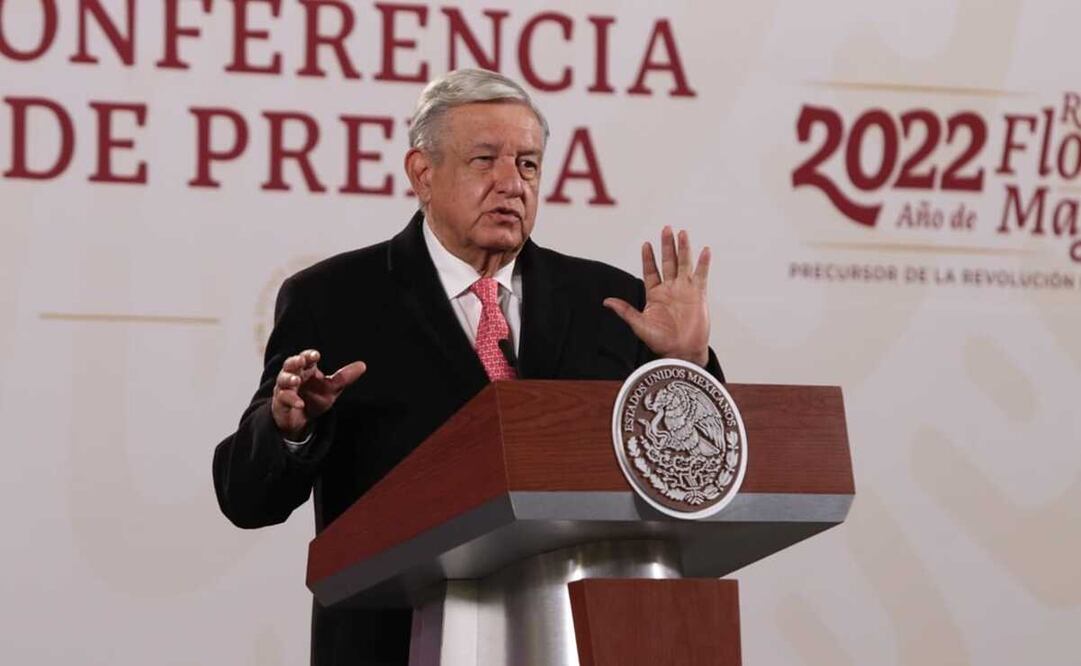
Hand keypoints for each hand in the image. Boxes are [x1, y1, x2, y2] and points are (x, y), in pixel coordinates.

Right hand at [271, 349, 366, 439]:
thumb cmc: (314, 398)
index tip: (316, 355)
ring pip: (283, 380)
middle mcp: (293, 376)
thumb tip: (363, 365)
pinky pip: (283, 398)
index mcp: (307, 369)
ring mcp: (285, 388)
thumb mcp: (331, 389)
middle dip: (294, 362)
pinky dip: (291, 400)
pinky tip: (299, 403)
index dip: (309, 355)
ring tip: (296, 380)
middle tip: (301, 361)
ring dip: (289, 379)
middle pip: (290, 364)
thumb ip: (344, 378)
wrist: (302, 421)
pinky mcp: (280, 402)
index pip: (306, 358)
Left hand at [603, 226, 710, 365]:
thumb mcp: (640, 325)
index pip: (650, 271)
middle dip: (667, 245)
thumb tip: (606, 302)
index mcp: (655, 294)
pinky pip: (701, 275)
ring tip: (682, 233)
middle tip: (666, 228)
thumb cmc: (661, 341)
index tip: (646, 244)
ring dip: (683, 248)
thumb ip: (625, 311)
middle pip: (668, 262)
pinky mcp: (699, 295)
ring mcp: (685, 290)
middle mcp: (670, 289)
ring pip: (684, 264)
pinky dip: (703, 263)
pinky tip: (705, 250)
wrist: (681, 352)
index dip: (648, 258)